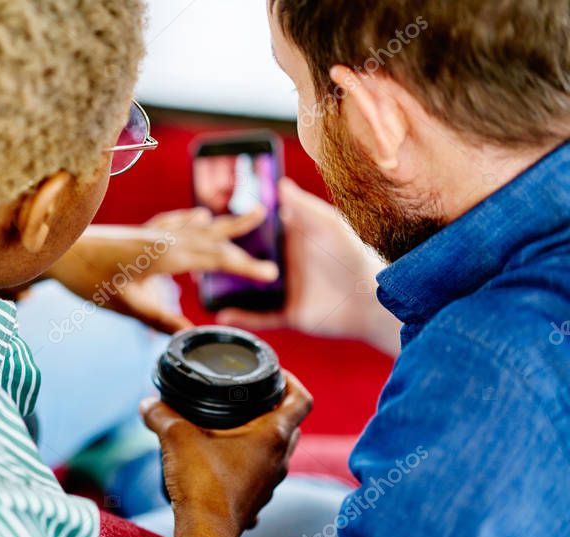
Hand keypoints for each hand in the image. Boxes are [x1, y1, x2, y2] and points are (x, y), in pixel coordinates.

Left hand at [48, 208, 278, 333]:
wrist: (57, 251)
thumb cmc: (89, 279)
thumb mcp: (127, 306)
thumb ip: (161, 321)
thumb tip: (191, 338)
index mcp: (168, 255)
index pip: (217, 259)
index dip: (245, 267)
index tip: (271, 274)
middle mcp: (165, 238)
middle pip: (212, 236)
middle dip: (242, 236)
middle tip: (270, 226)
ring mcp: (152, 233)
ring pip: (197, 226)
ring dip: (224, 223)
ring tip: (248, 215)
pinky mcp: (139, 233)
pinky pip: (176, 222)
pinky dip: (193, 220)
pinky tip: (198, 216)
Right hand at [141, 372, 312, 535]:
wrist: (204, 531)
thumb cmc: (202, 482)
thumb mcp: (176, 437)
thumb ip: (161, 415)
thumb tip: (148, 404)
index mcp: (272, 435)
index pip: (301, 400)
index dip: (292, 381)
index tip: (276, 376)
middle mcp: (279, 459)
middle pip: (292, 425)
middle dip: (275, 409)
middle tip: (251, 399)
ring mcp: (271, 482)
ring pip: (277, 452)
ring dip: (262, 439)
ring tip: (234, 430)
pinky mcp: (257, 500)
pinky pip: (259, 476)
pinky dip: (248, 466)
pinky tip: (224, 464)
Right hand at [216, 179, 400, 355]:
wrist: (370, 299)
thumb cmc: (353, 255)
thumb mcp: (328, 224)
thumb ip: (304, 206)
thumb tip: (281, 185)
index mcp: (295, 241)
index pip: (263, 231)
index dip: (242, 225)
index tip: (218, 218)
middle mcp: (287, 264)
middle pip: (251, 260)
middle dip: (228, 257)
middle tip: (202, 251)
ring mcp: (287, 290)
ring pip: (250, 289)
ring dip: (228, 287)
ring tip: (204, 284)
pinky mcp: (288, 313)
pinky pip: (260, 316)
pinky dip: (241, 316)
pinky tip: (221, 314)